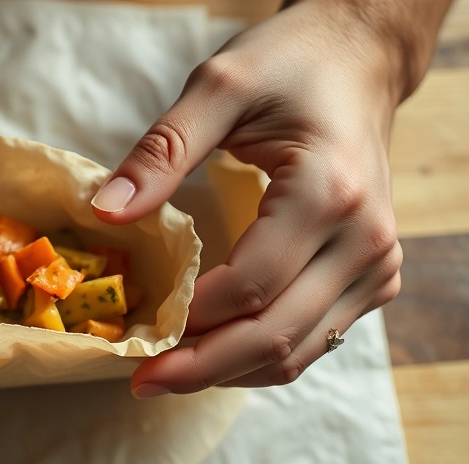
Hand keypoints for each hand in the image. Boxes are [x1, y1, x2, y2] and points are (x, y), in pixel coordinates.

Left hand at [91, 0, 448, 396]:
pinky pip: (314, 338)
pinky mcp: (374, 277)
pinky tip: (212, 352)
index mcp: (329, 194)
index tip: (135, 331)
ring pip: (298, 351)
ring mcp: (377, 265)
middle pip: (276, 335)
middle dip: (201, 368)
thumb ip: (161, 151)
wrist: (359, 62)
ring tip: (167, 374)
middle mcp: (365, 241)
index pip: (251, 285)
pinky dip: (260, 355)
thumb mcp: (219, 86)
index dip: (190, 318)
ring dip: (228, 371)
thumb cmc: (290, 66)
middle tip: (141, 381)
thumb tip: (106, 211)